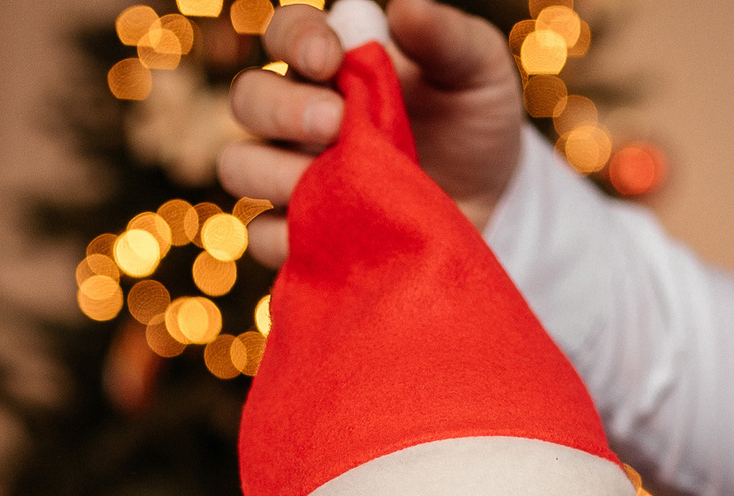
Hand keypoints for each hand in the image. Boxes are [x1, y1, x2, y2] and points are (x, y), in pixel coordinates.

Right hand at [220, 0, 525, 267]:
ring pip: (240, 166)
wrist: (493, 205)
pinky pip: (262, 236)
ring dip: (275, 171)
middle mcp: (299, 115)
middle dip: (282, 107)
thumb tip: (406, 5)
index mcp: (332, 63)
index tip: (329, 58)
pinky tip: (331, 229)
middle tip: (336, 122)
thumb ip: (446, 39)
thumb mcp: (478, 73)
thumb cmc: (473, 124)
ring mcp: (294, 175)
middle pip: (248, 98)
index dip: (296, 38)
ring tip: (331, 178)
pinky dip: (287, 233)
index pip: (286, 32)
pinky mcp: (301, 234)